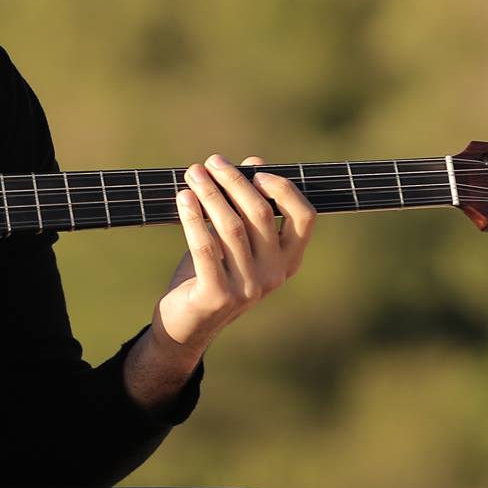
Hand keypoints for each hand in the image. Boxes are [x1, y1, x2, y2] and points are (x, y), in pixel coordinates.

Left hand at [154, 153, 315, 354]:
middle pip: (260, 214)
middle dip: (234, 181)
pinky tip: (182, 198)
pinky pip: (205, 247)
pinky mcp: (218, 295)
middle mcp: (274, 275)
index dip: (284, 188)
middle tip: (211, 162)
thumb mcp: (234, 241)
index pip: (305, 217)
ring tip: (193, 174)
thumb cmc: (212, 273)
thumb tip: (254, 162)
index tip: (255, 170)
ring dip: (209, 194)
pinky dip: (193, 217)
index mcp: (288, 260)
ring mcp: (248, 288)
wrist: (187, 325)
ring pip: (231, 227)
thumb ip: (246, 206)